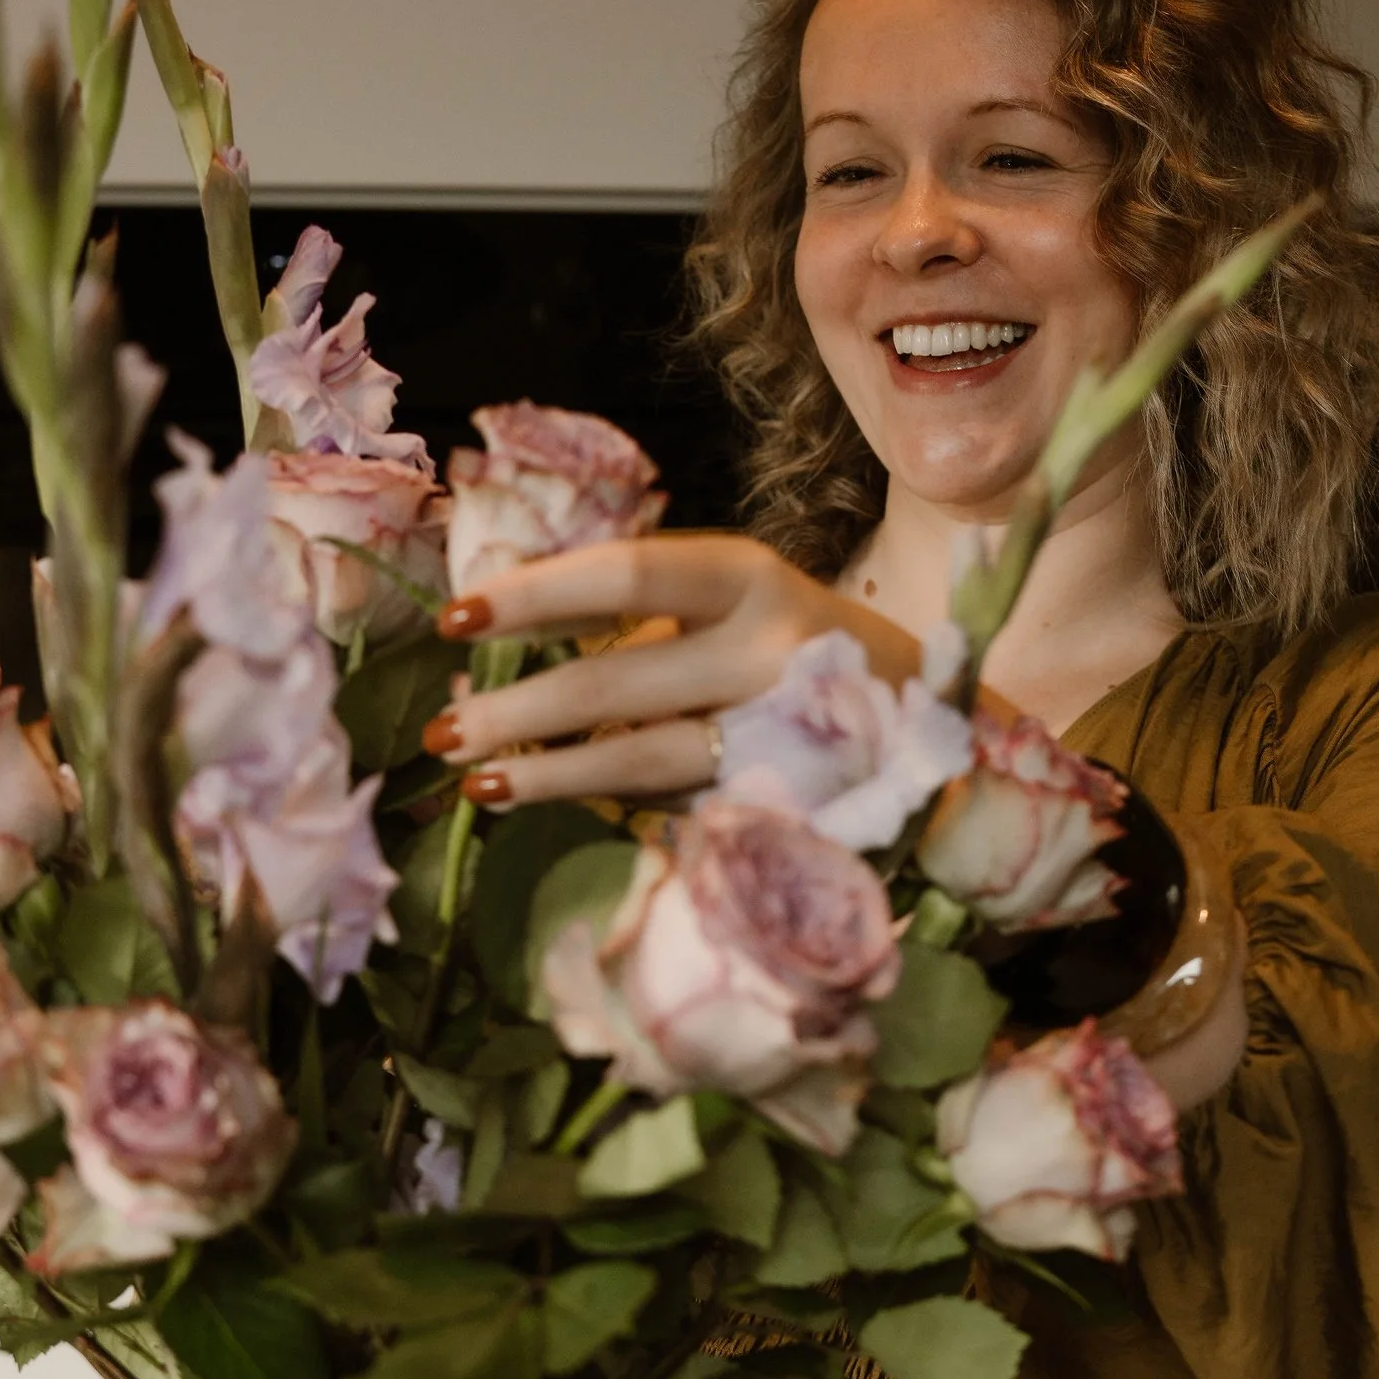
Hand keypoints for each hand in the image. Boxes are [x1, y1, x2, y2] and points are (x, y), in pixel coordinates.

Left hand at [423, 533, 918, 808]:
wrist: (936, 720)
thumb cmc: (795, 646)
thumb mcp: (736, 602)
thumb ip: (642, 617)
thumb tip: (498, 638)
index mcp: (746, 576)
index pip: (625, 573)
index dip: (534, 595)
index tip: (454, 618)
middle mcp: (770, 648)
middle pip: (619, 678)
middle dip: (518, 709)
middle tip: (442, 732)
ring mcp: (782, 732)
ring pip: (643, 760)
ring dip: (550, 774)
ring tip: (478, 786)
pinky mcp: (788, 801)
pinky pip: (678, 805)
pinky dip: (615, 801)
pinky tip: (558, 800)